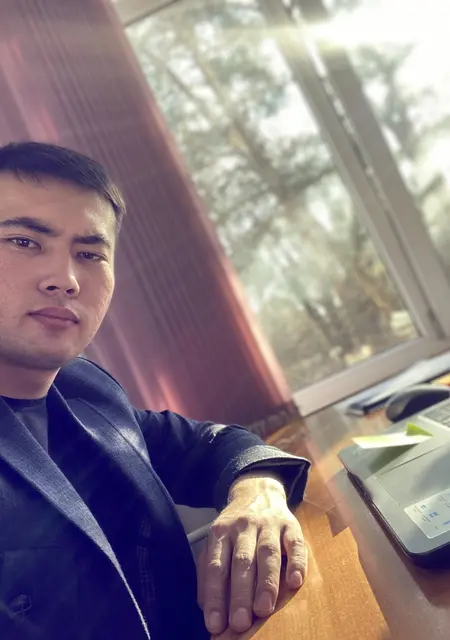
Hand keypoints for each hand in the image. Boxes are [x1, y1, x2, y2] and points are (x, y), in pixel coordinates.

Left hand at [197, 472, 306, 634]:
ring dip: (266, 582)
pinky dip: (296, 562)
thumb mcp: (217, 543)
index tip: (214, 624)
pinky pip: (295, 543)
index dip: (215, 596)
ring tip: (264, 609)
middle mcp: (244, 526)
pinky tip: (295, 582)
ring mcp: (268, 524)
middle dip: (240, 594)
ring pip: (267, 553)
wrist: (257, 492)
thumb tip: (207, 608)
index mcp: (222, 533)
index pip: (217, 566)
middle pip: (242, 561)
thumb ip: (209, 572)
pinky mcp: (291, 525)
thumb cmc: (236, 529)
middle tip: (240, 623)